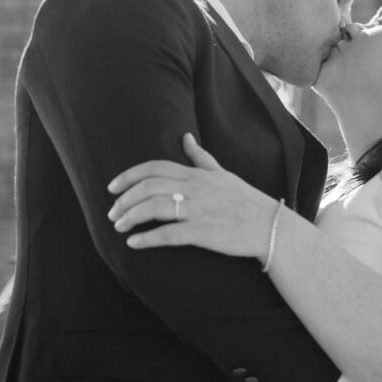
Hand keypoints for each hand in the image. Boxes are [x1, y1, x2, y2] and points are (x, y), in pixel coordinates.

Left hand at [107, 133, 274, 260]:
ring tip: (118, 227)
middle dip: (124, 199)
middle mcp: (194, 188)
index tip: (112, 187)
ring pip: (154, 208)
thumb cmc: (244, 200)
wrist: (269, 226)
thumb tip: (185, 137)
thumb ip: (200, 157)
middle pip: (149, 187)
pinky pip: (168, 234)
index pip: (154, 167)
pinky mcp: (202, 233)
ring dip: (130, 217)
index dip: (129, 176)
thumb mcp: (222, 173)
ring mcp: (198, 210)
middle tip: (112, 213)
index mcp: (196, 174)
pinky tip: (133, 243)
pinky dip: (147, 238)